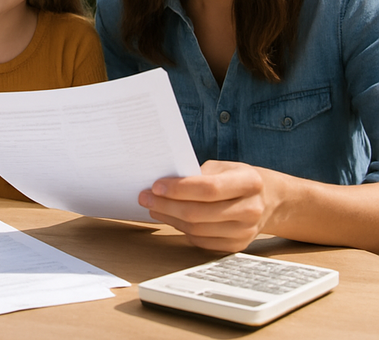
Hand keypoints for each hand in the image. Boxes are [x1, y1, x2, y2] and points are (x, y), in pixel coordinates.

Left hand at [138, 160, 274, 251]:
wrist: (267, 199)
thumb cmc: (236, 178)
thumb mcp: (222, 167)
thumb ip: (197, 173)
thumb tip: (162, 182)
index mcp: (249, 182)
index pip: (209, 188)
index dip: (179, 189)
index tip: (155, 185)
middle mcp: (251, 209)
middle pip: (199, 212)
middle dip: (166, 205)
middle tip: (145, 198)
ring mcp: (246, 231)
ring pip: (198, 229)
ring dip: (170, 218)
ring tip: (153, 207)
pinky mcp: (237, 246)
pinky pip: (202, 241)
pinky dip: (182, 230)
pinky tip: (170, 218)